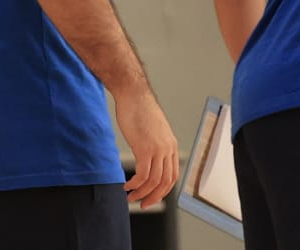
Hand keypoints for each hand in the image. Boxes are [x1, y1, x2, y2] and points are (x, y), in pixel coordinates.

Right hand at [116, 87, 179, 207]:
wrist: (133, 94)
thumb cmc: (139, 110)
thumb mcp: (153, 131)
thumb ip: (154, 144)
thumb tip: (147, 157)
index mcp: (171, 145)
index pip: (173, 175)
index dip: (163, 190)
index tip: (152, 197)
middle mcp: (168, 148)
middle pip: (166, 182)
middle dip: (154, 197)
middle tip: (142, 204)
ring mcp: (158, 148)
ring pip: (154, 181)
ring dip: (142, 193)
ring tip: (130, 196)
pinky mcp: (145, 147)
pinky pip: (143, 174)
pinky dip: (135, 184)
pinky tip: (126, 185)